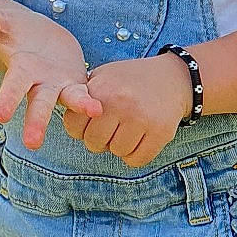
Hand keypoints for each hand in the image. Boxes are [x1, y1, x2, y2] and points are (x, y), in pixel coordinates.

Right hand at [0, 0, 101, 149]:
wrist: (37, 38)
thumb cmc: (15, 31)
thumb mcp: (1, 23)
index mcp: (20, 71)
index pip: (12, 87)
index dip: (7, 100)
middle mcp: (39, 83)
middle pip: (39, 103)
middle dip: (36, 121)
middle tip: (32, 144)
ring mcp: (60, 84)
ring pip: (69, 99)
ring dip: (79, 106)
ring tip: (94, 112)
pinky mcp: (77, 82)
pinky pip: (86, 92)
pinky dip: (90, 99)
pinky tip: (100, 109)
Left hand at [64, 53, 192, 166]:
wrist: (174, 77)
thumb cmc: (131, 80)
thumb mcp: (103, 76)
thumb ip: (82, 95)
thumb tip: (63, 115)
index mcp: (101, 89)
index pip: (73, 127)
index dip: (80, 130)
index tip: (91, 123)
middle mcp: (120, 103)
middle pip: (94, 143)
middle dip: (100, 140)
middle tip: (112, 128)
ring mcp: (142, 118)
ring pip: (117, 152)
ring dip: (120, 147)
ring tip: (128, 130)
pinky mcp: (161, 132)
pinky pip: (137, 160)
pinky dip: (136, 156)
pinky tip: (140, 140)